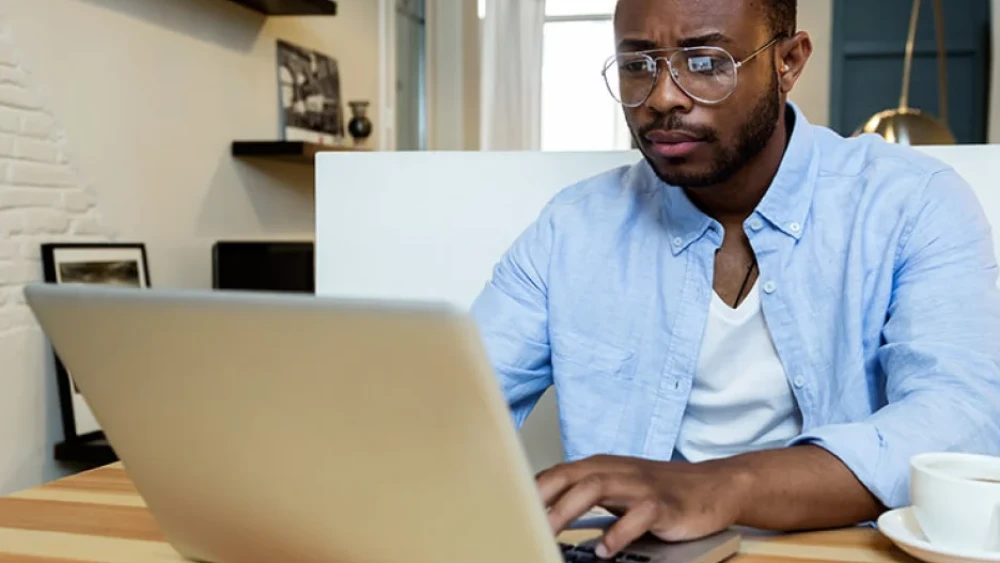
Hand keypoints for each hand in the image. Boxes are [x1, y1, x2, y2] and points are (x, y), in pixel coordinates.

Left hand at [536, 454, 753, 558]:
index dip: (529, 492)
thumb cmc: (661, 491)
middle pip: (569, 476)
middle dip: (541, 499)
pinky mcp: (664, 504)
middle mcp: (616, 470)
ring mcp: (640, 485)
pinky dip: (618, 532)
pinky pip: (637, 514)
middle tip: (519, 523)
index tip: (506, 512)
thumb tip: (543, 517)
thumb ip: (583, 497)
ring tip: (550, 534)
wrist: (715, 486)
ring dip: (568, 510)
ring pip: (596, 487)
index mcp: (600, 466)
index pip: (555, 473)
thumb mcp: (617, 490)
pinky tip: (605, 550)